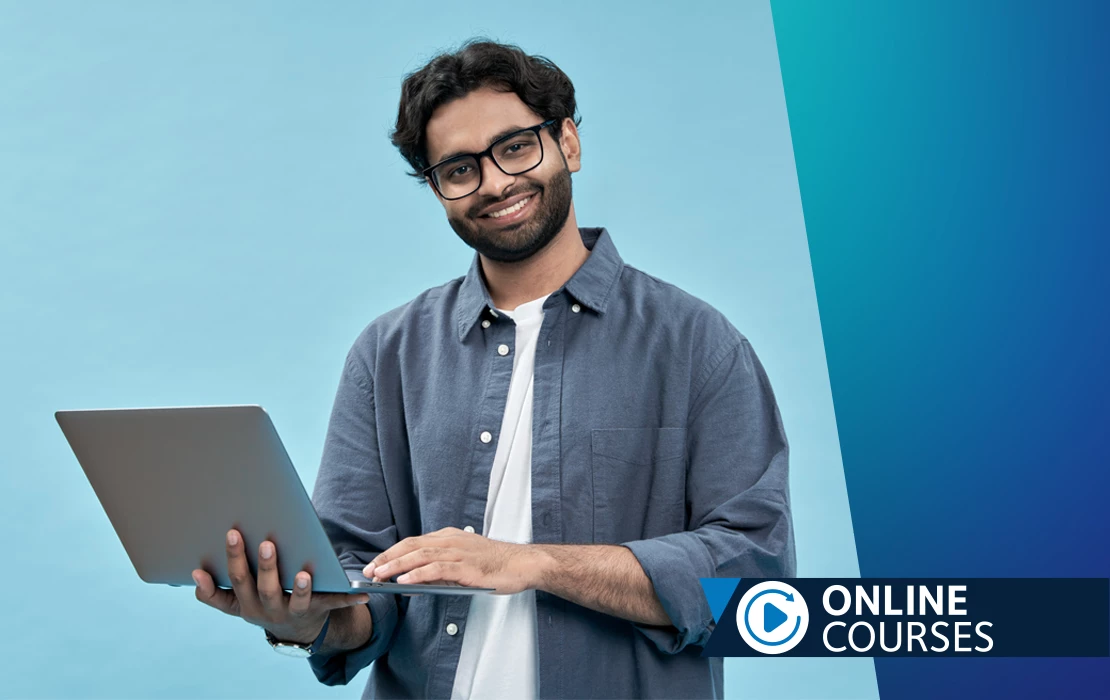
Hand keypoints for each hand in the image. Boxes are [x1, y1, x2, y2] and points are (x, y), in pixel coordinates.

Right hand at [192, 528, 370, 644]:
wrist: (294, 630)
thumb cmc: (261, 602)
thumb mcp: (236, 602)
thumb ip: (213, 591)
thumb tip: (194, 573)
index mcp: (246, 603)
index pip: (234, 583)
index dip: (227, 566)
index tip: (222, 544)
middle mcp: (267, 610)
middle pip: (264, 588)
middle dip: (265, 566)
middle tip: (268, 543)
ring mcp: (293, 611)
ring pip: (295, 600)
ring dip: (299, 588)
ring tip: (304, 574)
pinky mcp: (318, 610)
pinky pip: (333, 604)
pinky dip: (349, 598)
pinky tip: (363, 594)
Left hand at [362, 527, 538, 594]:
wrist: (523, 564)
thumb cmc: (495, 565)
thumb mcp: (463, 563)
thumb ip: (439, 569)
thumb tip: (413, 581)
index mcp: (449, 537)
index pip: (413, 542)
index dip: (391, 553)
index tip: (375, 564)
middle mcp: (451, 540)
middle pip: (411, 546)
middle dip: (387, 558)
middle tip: (369, 571)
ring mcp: (459, 552)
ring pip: (420, 555)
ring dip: (397, 566)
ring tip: (380, 575)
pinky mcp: (467, 567)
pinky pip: (437, 569)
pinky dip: (418, 574)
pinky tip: (405, 582)